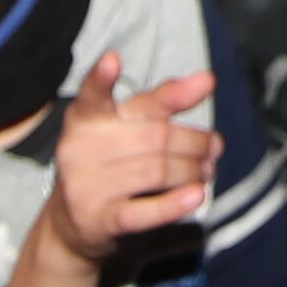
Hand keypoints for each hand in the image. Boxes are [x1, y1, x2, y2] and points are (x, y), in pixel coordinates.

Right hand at [44, 56, 217, 261]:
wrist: (71, 227)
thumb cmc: (107, 164)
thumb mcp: (125, 126)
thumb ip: (162, 100)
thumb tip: (206, 80)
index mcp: (84, 120)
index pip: (94, 96)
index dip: (102, 78)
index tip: (112, 59)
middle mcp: (79, 151)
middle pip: (154, 138)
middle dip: (193, 142)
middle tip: (214, 147)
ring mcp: (87, 188)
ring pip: (157, 171)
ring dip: (192, 171)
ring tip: (207, 171)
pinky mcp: (99, 221)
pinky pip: (144, 211)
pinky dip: (174, 204)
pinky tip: (196, 196)